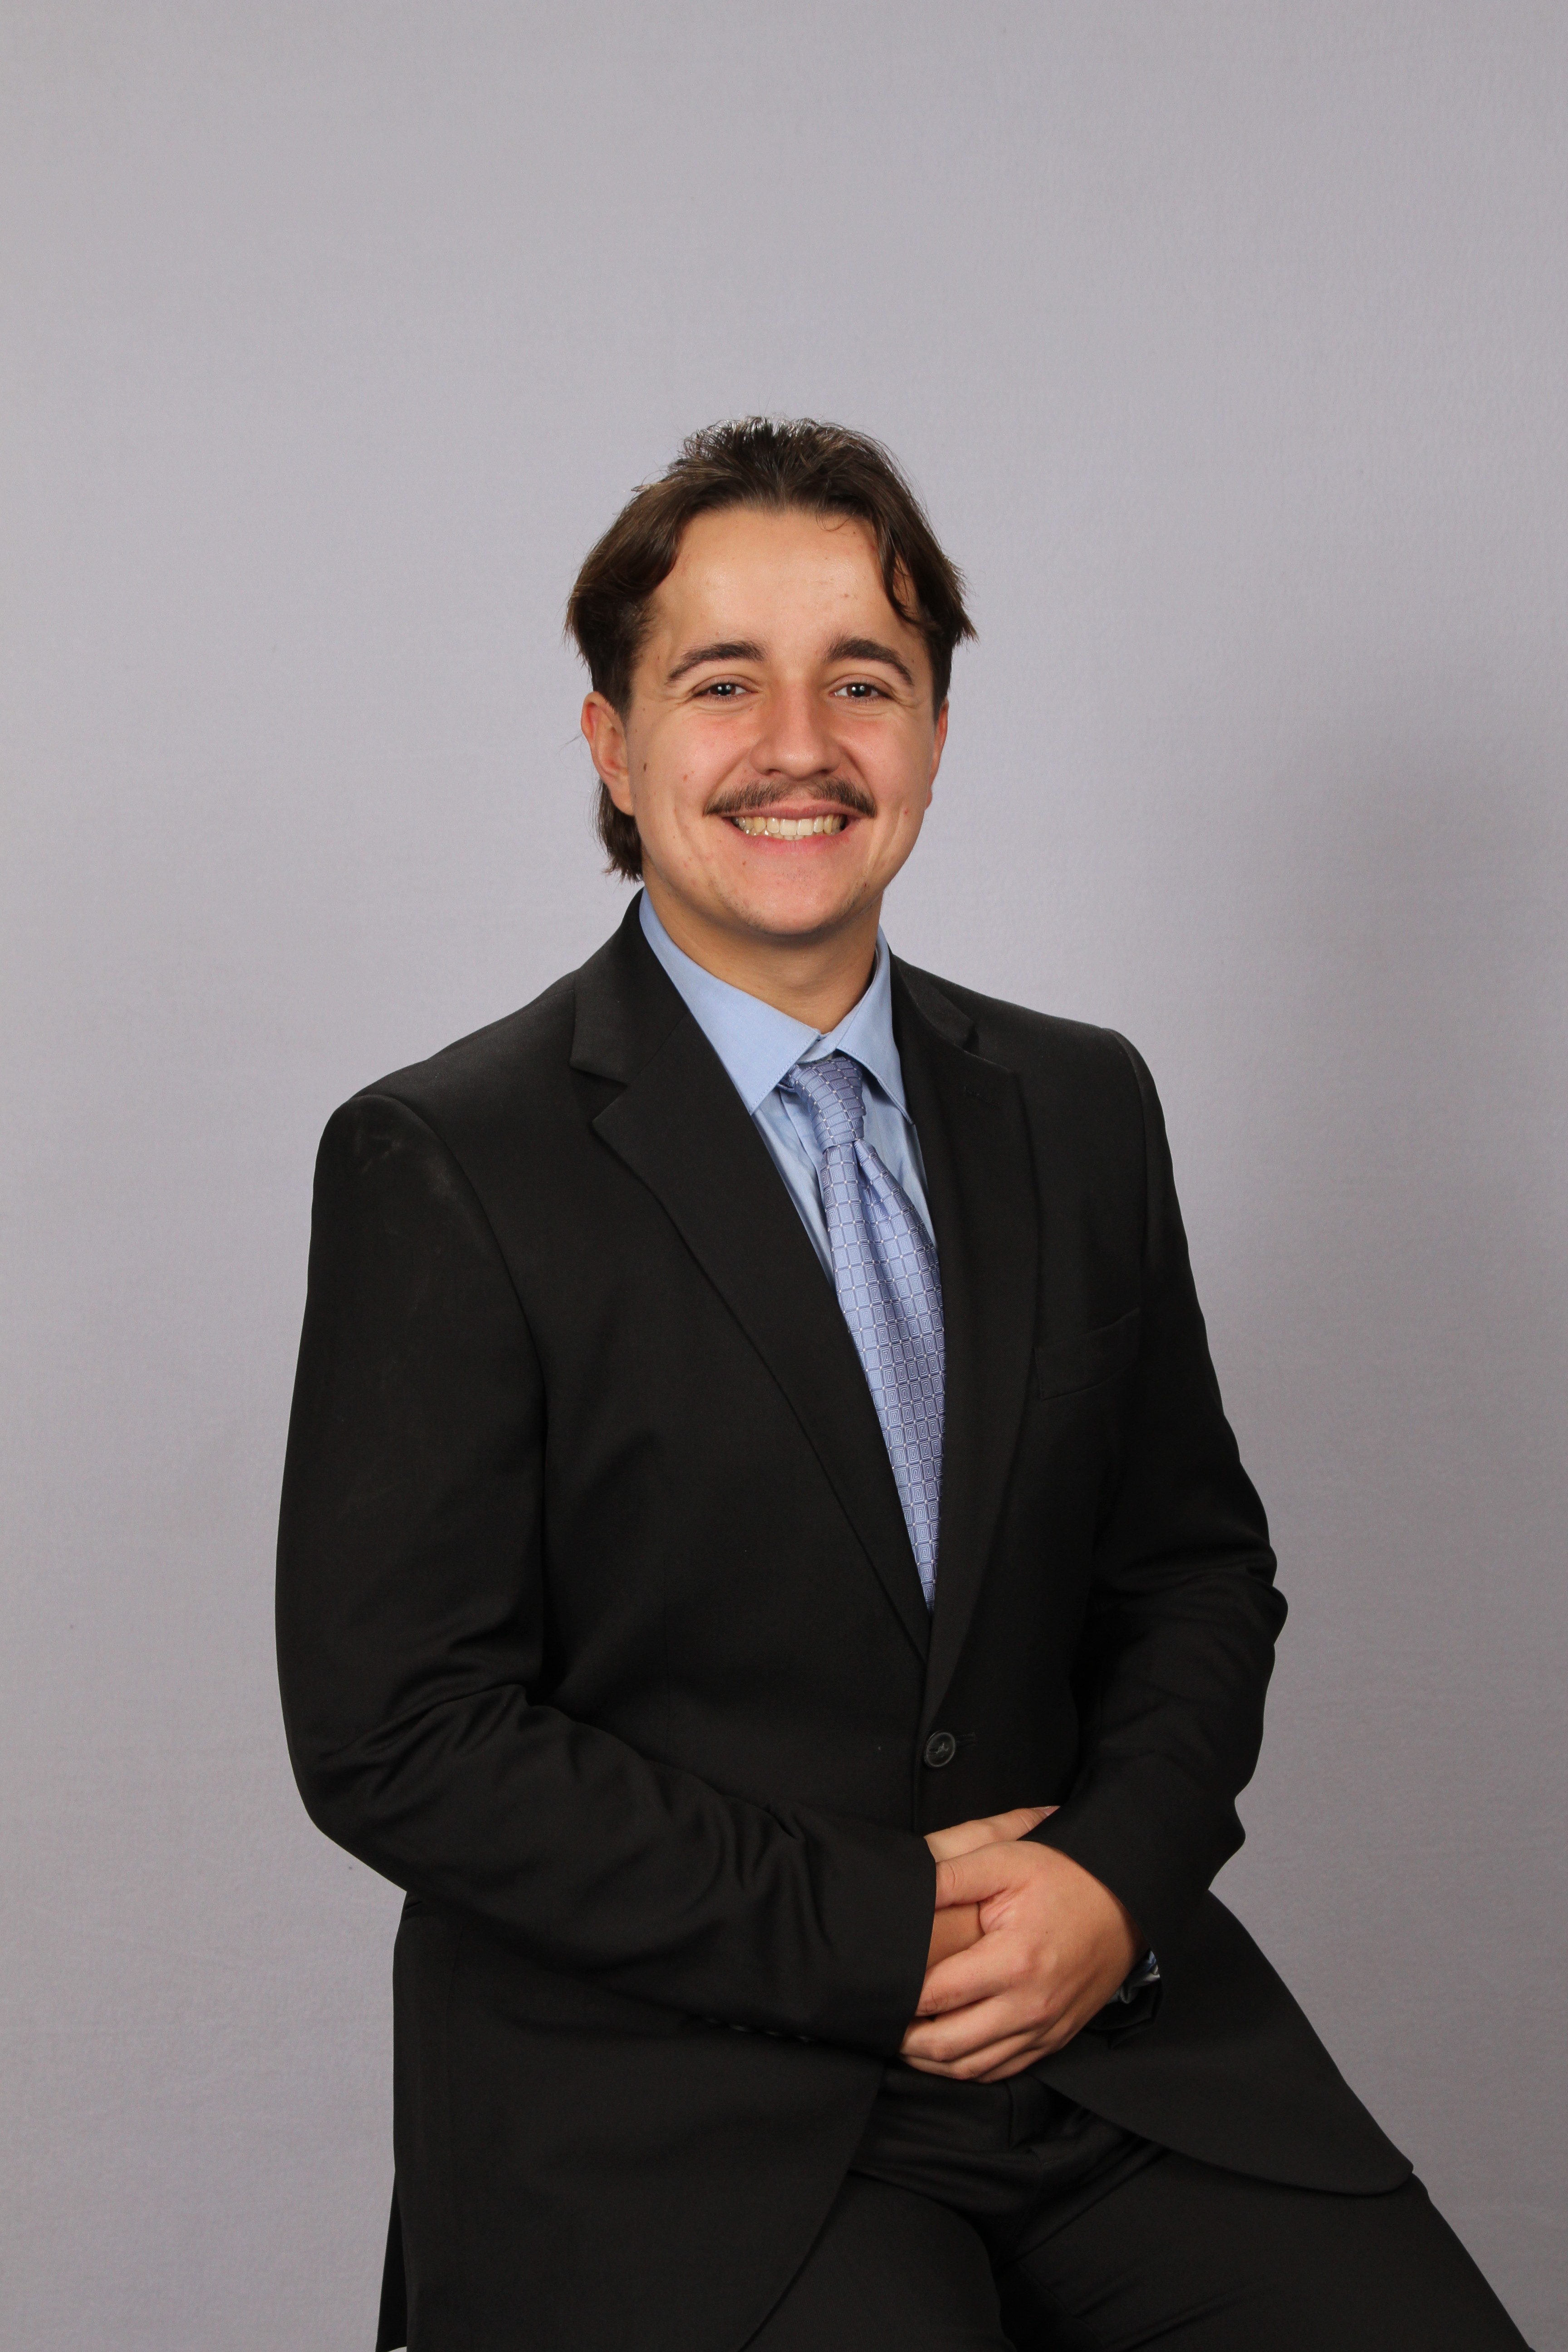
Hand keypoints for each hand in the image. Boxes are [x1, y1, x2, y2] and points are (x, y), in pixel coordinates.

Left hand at [902, 1838, 1139, 2083]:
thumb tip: (906, 1892)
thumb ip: (951, 1876)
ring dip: (931, 2062)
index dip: (897, 1997)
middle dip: (905, 2040)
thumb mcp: (1006, 1860)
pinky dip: (968, 2068)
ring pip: (973, 2067)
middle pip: (948, 2045)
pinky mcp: (1055, 2038)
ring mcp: (1044, 2028)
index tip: (876, 1989)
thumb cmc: (1065, 1876)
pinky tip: (946, 2053)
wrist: (1126, 1900)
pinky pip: (1003, 2070)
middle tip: (878, 2022)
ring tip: (903, 2041)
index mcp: (1013, 1963)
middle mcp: (1030, 2006)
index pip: (935, 1996)